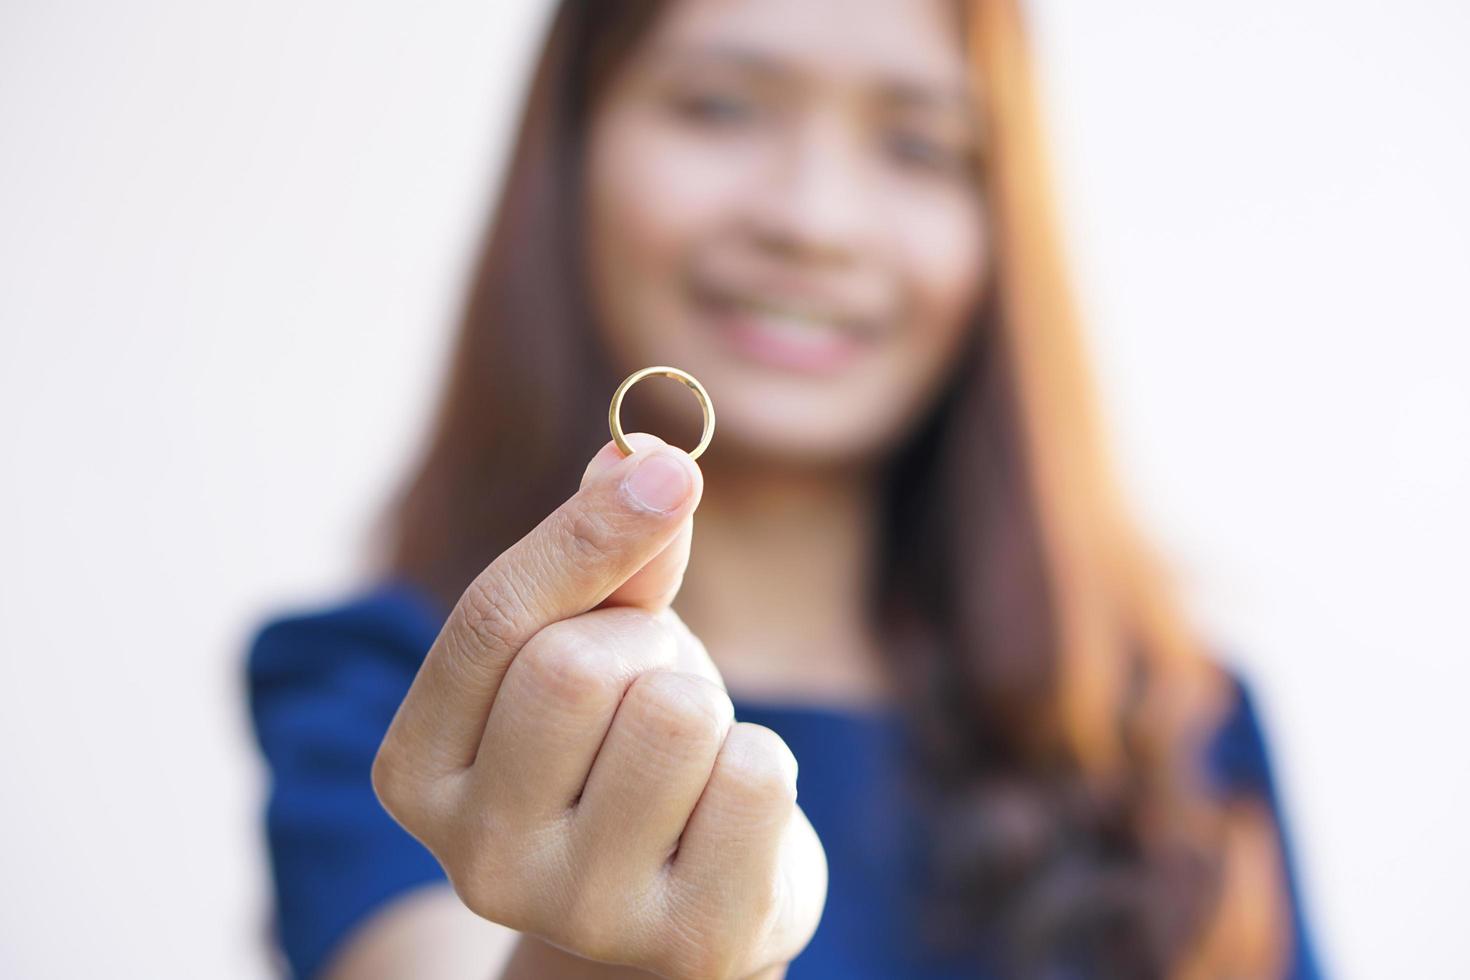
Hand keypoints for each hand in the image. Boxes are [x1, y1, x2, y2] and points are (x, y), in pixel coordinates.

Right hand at [372, 433, 827, 979]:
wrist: (680, 909)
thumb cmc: (623, 756)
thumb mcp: (599, 649)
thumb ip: (609, 558)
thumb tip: (638, 453)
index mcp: (419, 770)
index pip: (493, 621)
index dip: (586, 532)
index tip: (669, 471)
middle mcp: (477, 855)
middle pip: (577, 667)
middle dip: (645, 647)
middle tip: (653, 692)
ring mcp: (578, 911)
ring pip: (674, 716)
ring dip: (707, 708)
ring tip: (688, 760)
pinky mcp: (687, 941)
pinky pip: (755, 776)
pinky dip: (763, 767)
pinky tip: (728, 815)